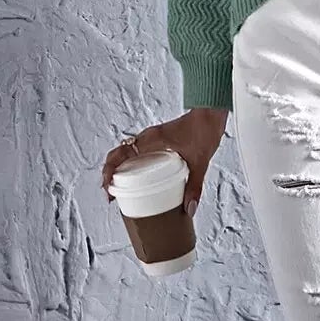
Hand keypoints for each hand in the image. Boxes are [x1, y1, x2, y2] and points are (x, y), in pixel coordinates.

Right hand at [100, 107, 228, 216]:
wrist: (212, 113)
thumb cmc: (204, 128)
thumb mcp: (199, 161)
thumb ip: (194, 186)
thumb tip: (188, 208)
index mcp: (151, 140)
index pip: (120, 153)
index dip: (109, 171)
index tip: (108, 187)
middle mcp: (148, 138)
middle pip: (119, 154)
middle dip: (110, 173)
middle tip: (112, 193)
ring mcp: (153, 138)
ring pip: (128, 153)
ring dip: (120, 168)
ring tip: (121, 189)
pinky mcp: (160, 140)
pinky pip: (140, 152)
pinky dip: (134, 164)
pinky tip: (142, 179)